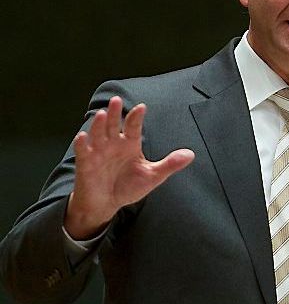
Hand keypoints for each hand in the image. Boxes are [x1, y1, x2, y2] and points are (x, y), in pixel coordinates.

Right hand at [65, 96, 193, 238]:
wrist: (107, 203)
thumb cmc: (129, 186)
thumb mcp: (153, 176)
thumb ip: (170, 164)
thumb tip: (191, 154)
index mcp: (130, 144)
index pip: (133, 127)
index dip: (136, 117)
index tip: (142, 107)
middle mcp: (113, 144)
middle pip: (113, 125)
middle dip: (115, 113)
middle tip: (116, 100)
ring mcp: (98, 152)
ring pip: (98, 134)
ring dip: (99, 124)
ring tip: (102, 114)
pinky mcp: (86, 163)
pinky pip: (83, 151)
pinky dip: (82, 144)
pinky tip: (83, 136)